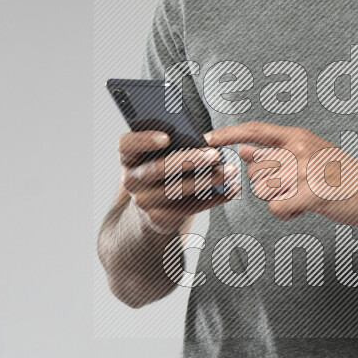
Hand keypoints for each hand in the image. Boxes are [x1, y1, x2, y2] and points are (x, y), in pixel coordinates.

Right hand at [118, 130, 239, 234]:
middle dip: (189, 160)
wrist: (151, 207)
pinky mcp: (159, 219)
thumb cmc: (162, 169)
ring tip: (230, 170)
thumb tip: (200, 138)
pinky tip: (232, 189)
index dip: (144, 140)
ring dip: (207, 180)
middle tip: (214, 154)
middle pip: (157, 169)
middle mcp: (131, 180)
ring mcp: (143, 202)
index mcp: (128, 157)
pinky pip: (190, 207)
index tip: (167, 138)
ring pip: (177, 190)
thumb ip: (172, 144)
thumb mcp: (159, 155)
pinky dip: (214, 198)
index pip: (126, 145)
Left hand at [203, 121, 357, 227]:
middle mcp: (300, 150)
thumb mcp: (311, 155)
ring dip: (279, 201)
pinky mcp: (312, 194)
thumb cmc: (344, 176)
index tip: (205, 139)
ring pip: (264, 191)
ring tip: (303, 198)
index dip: (227, 134)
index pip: (255, 131)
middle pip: (256, 171)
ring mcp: (306, 172)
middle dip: (267, 186)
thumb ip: (277, 152)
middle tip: (292, 189)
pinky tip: (305, 209)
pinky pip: (277, 208)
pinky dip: (287, 214)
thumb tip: (244, 149)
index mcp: (299, 137)